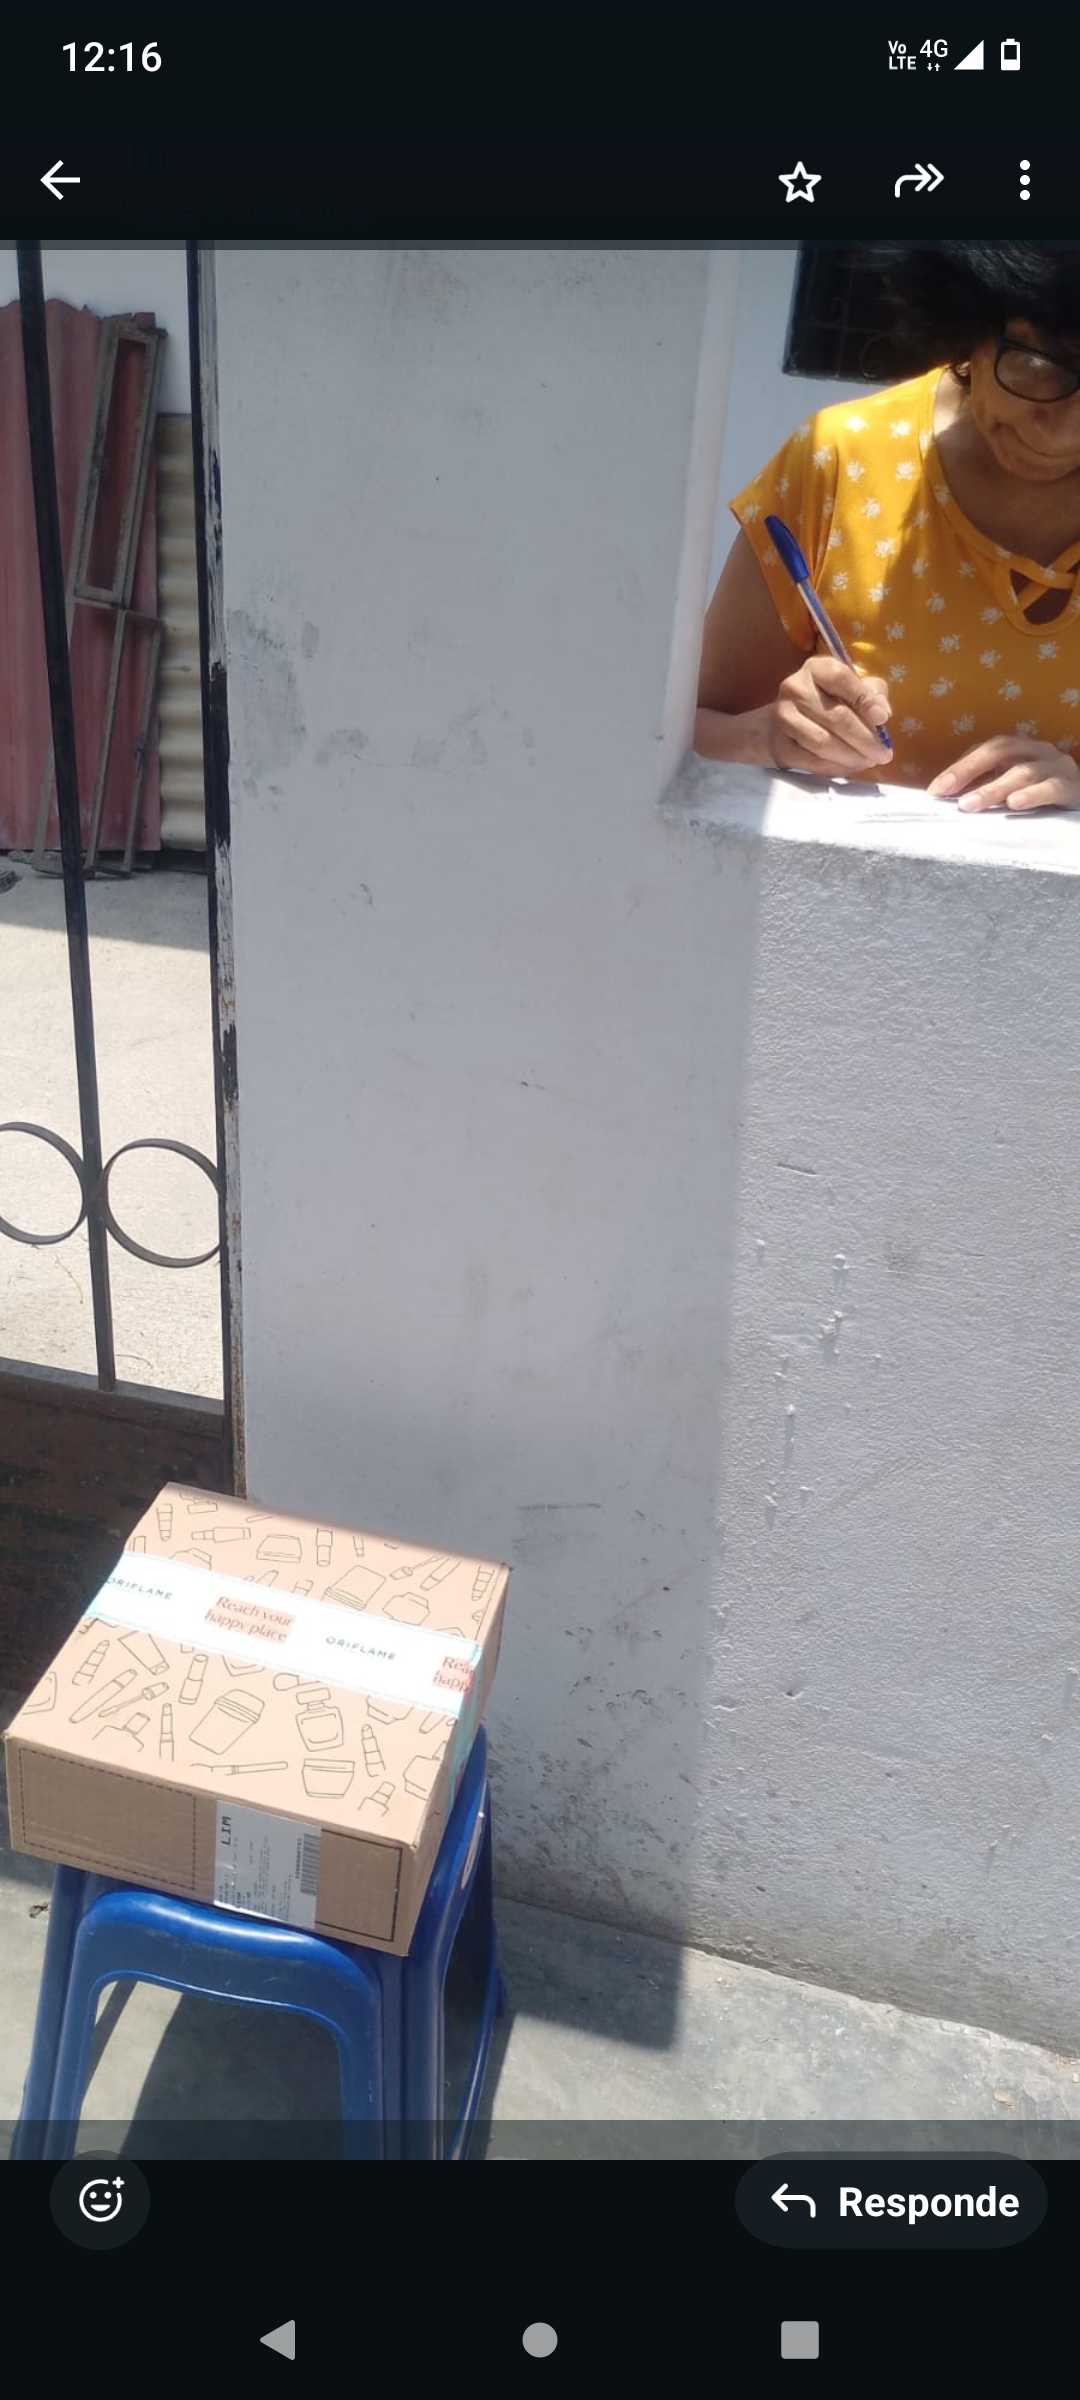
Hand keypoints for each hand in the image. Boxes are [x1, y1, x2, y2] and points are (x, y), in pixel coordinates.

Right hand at [768, 656, 892, 777]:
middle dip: (864, 739)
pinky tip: (851, 767)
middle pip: (835, 716)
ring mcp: (783, 717)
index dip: (864, 699)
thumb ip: (872, 694)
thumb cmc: (827, 702)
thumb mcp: (852, 688)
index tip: (883, 718)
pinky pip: (812, 761)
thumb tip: (882, 713)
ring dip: (851, 757)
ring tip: (869, 761)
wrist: (783, 724)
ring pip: (823, 743)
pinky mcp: (780, 744)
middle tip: (883, 754)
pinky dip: (836, 767)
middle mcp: (795, 688)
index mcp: (816, 668)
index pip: (841, 679)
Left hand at [929, 734, 1079, 812]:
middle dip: (970, 772)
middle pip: (1002, 751)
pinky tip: (1014, 804)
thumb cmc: (1042, 796)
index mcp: (1021, 748)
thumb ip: (984, 786)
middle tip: (947, 795)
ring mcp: (1057, 767)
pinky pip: (1051, 788)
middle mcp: (1038, 751)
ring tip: (970, 805)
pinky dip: (1032, 795)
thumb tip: (944, 796)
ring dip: (994, 789)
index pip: (986, 749)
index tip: (935, 790)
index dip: (960, 767)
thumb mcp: (1012, 786)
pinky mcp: (1073, 788)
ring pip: (1023, 772)